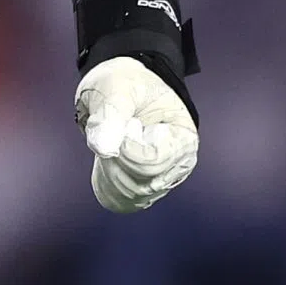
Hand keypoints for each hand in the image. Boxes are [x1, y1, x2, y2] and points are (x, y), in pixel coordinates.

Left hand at [76, 55, 198, 211]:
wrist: (123, 89)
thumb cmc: (126, 83)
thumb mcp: (116, 87)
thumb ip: (111, 114)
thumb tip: (104, 148)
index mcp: (181, 138)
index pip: (153, 162)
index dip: (127, 150)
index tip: (119, 127)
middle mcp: (177, 164)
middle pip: (141, 184)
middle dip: (114, 161)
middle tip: (110, 132)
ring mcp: (161, 178)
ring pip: (130, 196)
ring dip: (108, 171)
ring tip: (110, 142)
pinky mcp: (144, 186)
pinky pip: (123, 201)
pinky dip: (107, 185)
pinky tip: (106, 162)